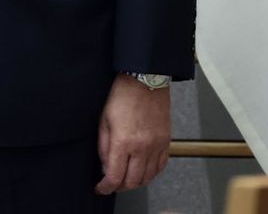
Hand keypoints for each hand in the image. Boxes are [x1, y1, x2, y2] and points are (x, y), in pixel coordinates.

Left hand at [95, 75, 171, 194]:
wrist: (145, 80)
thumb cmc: (123, 95)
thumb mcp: (104, 120)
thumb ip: (104, 146)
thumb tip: (105, 165)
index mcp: (123, 141)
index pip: (115, 176)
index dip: (106, 187)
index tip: (101, 188)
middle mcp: (142, 147)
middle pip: (133, 181)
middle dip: (120, 187)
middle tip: (112, 184)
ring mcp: (156, 146)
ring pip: (148, 177)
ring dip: (136, 182)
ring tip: (126, 178)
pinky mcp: (166, 142)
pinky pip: (161, 167)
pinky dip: (151, 174)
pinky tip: (143, 170)